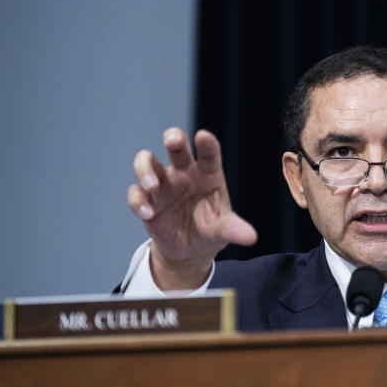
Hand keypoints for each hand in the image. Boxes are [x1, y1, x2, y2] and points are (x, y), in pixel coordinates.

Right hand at [127, 128, 256, 289]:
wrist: (190, 250)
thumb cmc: (211, 229)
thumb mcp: (223, 230)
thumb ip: (234, 229)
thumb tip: (251, 237)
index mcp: (208, 173)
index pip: (209, 153)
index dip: (206, 143)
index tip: (203, 136)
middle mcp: (184, 172)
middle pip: (175, 144)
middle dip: (173, 138)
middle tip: (172, 141)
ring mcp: (163, 183)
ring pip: (146, 161)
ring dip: (146, 169)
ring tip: (152, 185)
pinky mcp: (146, 200)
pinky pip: (136, 193)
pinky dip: (138, 201)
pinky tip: (148, 213)